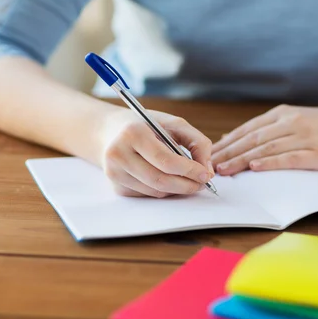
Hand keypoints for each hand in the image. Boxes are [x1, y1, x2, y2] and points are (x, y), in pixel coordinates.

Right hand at [100, 109, 214, 197]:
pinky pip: (147, 195)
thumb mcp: (173, 123)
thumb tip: (208, 170)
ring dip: (176, 189)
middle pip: (159, 180)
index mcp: (132, 133)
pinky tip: (166, 178)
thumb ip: (197, 142)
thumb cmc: (146, 125)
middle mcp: (118, 154)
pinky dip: (162, 190)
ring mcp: (114, 172)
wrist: (110, 131)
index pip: (165, 160)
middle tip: (202, 184)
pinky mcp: (115, 186)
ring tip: (187, 180)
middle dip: (186, 185)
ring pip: (155, 191)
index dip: (189, 170)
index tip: (206, 175)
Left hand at [211, 104, 317, 175]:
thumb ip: (265, 129)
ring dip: (242, 160)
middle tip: (208, 165)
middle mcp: (290, 123)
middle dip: (228, 153)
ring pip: (267, 148)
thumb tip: (231, 139)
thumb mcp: (294, 119)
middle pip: (252, 139)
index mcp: (282, 115)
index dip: (225, 143)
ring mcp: (305, 137)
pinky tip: (256, 168)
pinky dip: (271, 162)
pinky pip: (291, 157)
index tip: (206, 154)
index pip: (246, 130)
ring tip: (224, 170)